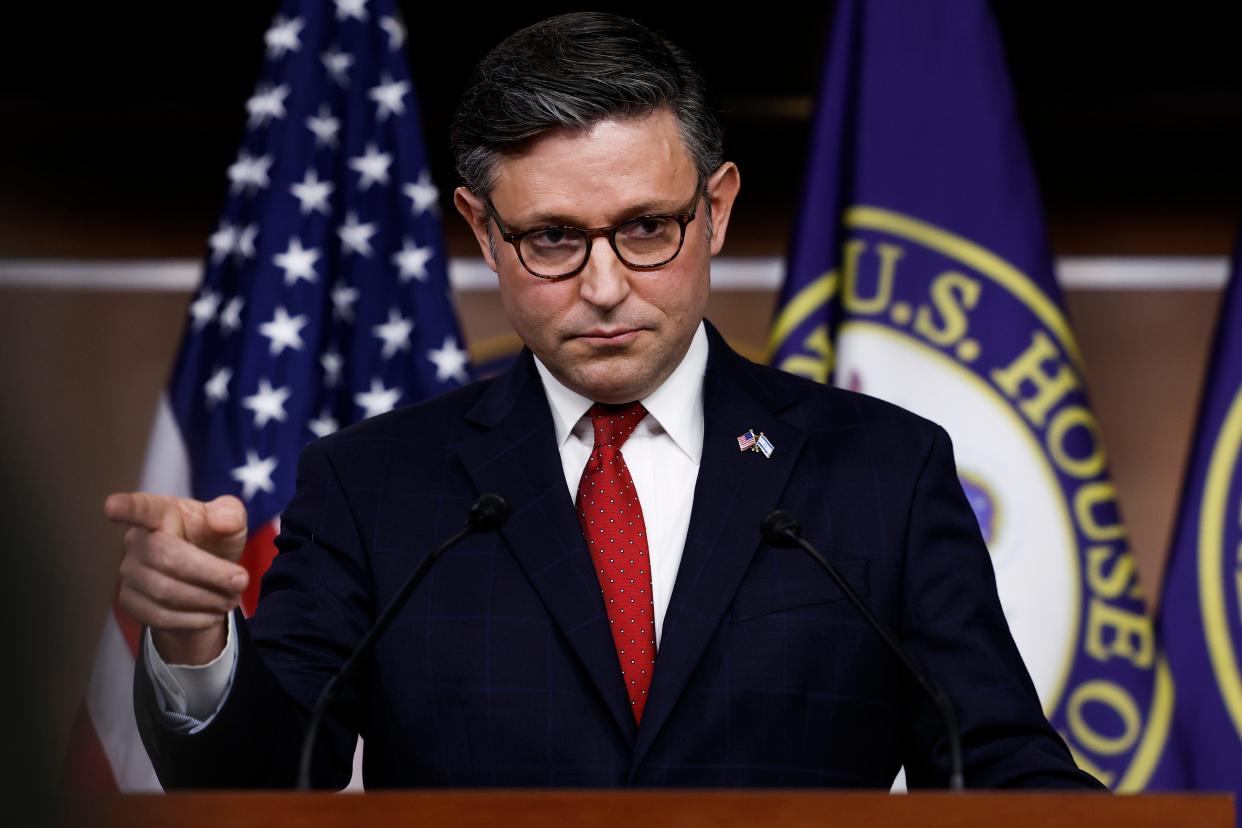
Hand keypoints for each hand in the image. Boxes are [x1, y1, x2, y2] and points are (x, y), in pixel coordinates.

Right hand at [104, 493, 249, 665]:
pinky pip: (159, 616)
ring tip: (231, 598)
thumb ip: (231, 515)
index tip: (112, 506)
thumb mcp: (231, 523)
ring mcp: (129, 572)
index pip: (141, 508)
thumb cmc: (213, 540)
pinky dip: (194, 619)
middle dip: (211, 574)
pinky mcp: (130, 601)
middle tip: (241, 581)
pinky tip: (212, 614)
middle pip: (169, 560)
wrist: (206, 578)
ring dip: (207, 600)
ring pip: (165, 592)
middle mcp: (137, 541)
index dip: (126, 507)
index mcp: (160, 512)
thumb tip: (222, 522)